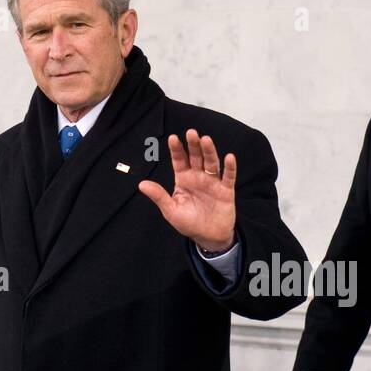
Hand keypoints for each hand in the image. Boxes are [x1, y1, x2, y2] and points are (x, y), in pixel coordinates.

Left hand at [138, 129, 236, 251]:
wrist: (208, 238)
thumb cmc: (189, 223)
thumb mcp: (171, 210)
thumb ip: (159, 196)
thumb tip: (141, 184)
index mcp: (184, 180)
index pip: (179, 160)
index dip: (177, 150)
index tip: (173, 138)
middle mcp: (198, 177)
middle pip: (196, 157)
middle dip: (193, 145)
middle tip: (191, 132)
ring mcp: (213, 182)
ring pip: (211, 163)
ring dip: (209, 151)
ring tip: (206, 140)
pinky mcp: (226, 191)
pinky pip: (228, 177)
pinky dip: (229, 168)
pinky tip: (229, 157)